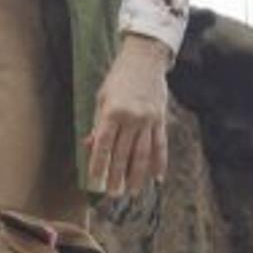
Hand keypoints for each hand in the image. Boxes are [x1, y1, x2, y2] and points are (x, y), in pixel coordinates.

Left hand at [84, 35, 169, 196]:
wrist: (145, 59)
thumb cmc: (118, 78)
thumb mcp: (102, 97)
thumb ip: (98, 123)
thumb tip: (91, 146)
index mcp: (113, 111)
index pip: (104, 144)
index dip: (99, 163)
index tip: (94, 180)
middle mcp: (132, 118)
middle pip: (123, 153)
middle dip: (117, 175)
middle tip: (113, 193)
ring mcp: (148, 120)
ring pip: (143, 154)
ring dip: (137, 175)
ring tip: (132, 191)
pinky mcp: (160, 120)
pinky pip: (160, 145)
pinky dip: (159, 163)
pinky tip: (157, 178)